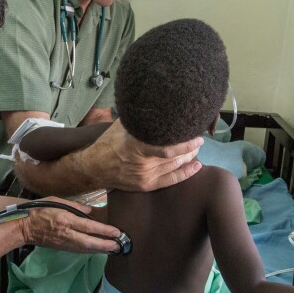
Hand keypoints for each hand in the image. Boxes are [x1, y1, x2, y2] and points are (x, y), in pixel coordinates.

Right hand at [18, 197, 121, 253]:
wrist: (24, 226)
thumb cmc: (40, 210)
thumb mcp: (56, 200)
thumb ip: (74, 206)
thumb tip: (90, 211)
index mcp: (65, 219)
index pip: (88, 226)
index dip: (103, 230)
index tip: (115, 232)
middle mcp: (66, 233)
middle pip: (88, 242)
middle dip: (105, 245)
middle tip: (118, 246)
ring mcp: (64, 243)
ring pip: (85, 249)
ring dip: (99, 250)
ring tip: (113, 249)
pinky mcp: (62, 248)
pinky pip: (79, 250)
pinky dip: (90, 250)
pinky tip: (97, 250)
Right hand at [86, 119, 202, 191]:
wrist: (95, 168)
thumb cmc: (108, 143)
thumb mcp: (122, 126)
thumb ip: (140, 120)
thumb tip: (158, 107)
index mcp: (136, 146)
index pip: (168, 147)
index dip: (186, 143)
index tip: (196, 133)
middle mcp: (143, 163)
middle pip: (175, 156)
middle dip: (190, 147)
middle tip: (198, 137)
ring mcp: (145, 176)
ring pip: (175, 166)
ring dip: (189, 157)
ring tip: (195, 148)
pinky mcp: (147, 185)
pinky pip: (171, 180)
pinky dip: (186, 173)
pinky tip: (196, 166)